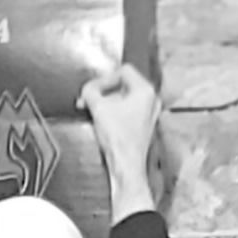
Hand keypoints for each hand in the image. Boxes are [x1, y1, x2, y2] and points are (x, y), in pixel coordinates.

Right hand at [78, 63, 162, 215]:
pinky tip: (101, 120)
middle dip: (103, 91)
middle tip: (88, 99)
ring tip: (92, 110)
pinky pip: (126, 111)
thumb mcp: (98, 108)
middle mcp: (151, 100)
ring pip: (124, 99)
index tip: (92, 90)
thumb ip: (90, 92)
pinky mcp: (142, 126)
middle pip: (123, 84)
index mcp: (145, 91)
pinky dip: (113, 112)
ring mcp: (148, 114)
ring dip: (106, 102)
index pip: (123, 71)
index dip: (104, 79)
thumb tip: (86, 90)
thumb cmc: (120, 140)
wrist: (126, 166)